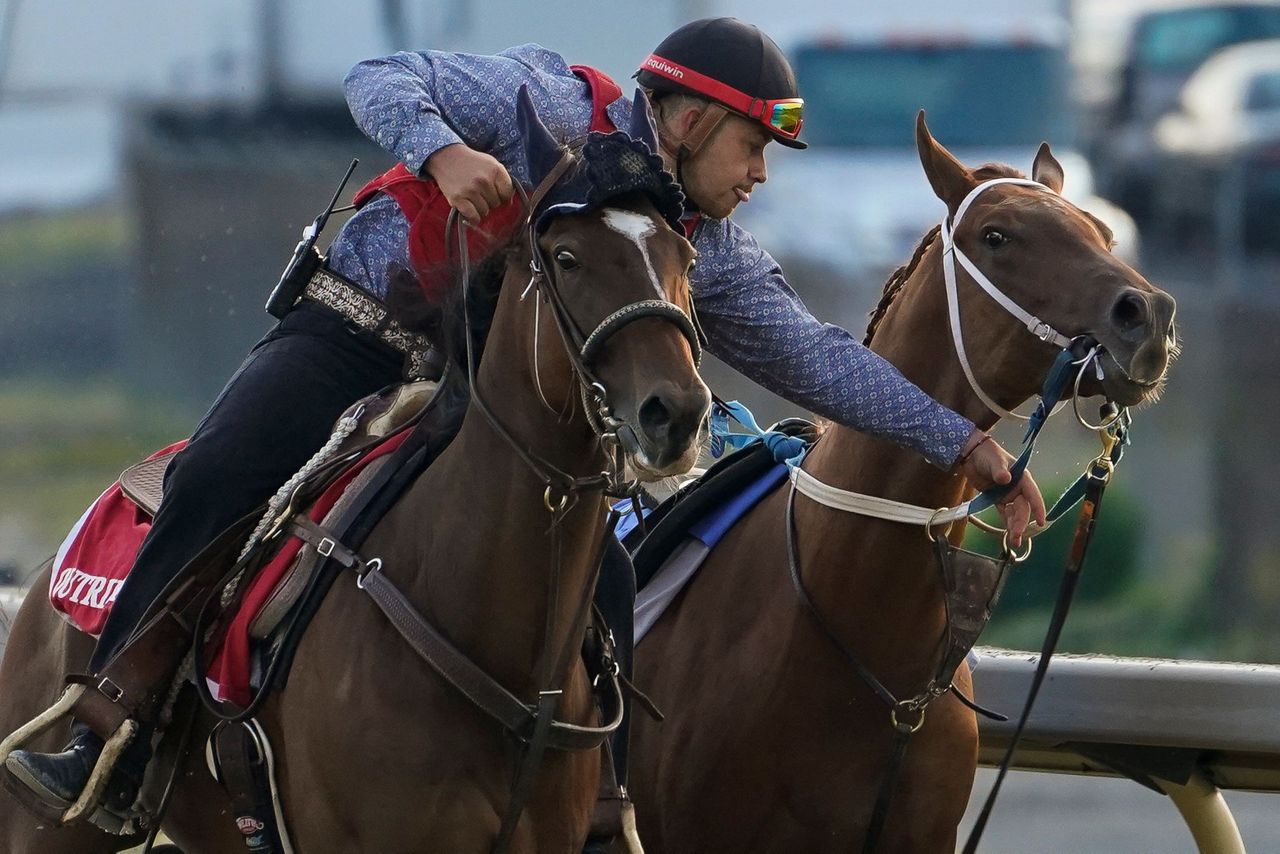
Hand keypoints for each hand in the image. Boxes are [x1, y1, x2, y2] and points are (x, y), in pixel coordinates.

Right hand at [425, 143, 514, 223]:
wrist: (446, 157)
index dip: (502, 195)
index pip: (507, 193)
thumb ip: (502, 180)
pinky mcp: (458, 198)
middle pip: (496, 203)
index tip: (495, 192)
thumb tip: (509, 203)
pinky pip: (473, 216)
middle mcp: (484, 180)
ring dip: (480, 208)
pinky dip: (473, 217)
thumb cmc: (471, 162)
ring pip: (485, 211)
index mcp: (495, 170)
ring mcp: (470, 190)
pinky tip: (470, 210)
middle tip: (479, 192)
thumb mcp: (490, 163)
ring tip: (472, 198)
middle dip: (489, 200)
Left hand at [957, 429, 1046, 548]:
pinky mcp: (997, 499)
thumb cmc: (988, 454)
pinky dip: (1006, 523)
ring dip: (1015, 526)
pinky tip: (1007, 534)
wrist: (972, 455)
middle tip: (1017, 536)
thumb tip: (1006, 478)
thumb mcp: (995, 461)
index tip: (1041, 522)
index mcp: (1022, 479)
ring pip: (1015, 513)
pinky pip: (1004, 513)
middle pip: (1023, 508)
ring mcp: (1007, 495)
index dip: (1038, 508)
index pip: (1033, 495)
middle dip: (1021, 523)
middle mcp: (1017, 489)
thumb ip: (1000, 471)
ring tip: (1014, 541)